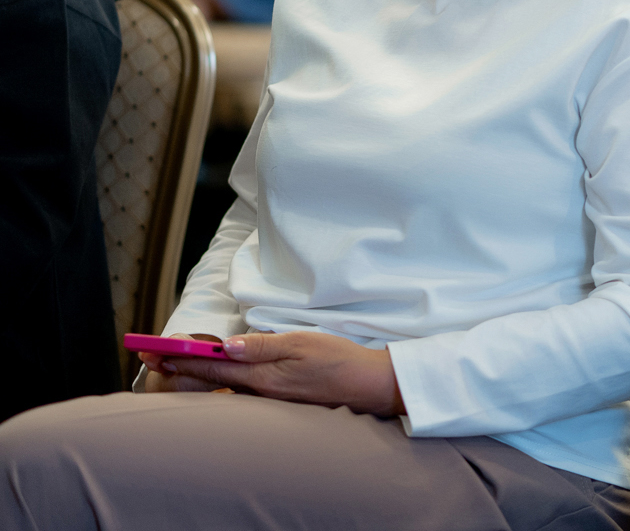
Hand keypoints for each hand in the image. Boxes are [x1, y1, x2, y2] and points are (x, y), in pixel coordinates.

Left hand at [155, 330, 404, 414]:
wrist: (367, 385)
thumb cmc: (338, 360)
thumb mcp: (302, 343)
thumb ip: (264, 345)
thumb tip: (227, 345)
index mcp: (263, 376)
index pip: (214, 366)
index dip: (183, 356)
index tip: (156, 349)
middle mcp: (260, 391)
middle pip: (211, 379)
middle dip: (180, 366)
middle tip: (150, 357)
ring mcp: (269, 397)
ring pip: (223, 387)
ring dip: (197, 374)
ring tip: (172, 364)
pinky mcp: (278, 397)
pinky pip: (240, 390)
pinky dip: (220, 382)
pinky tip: (214, 378)